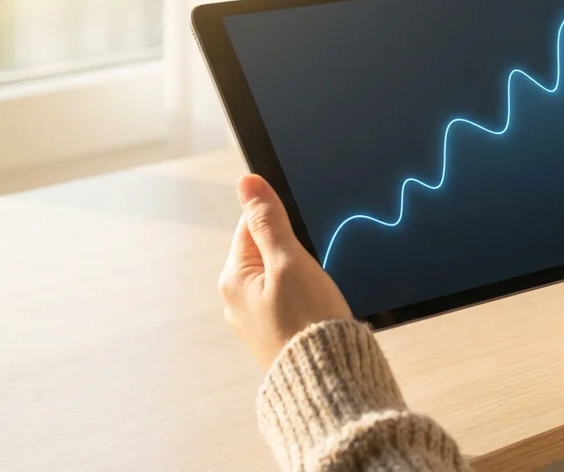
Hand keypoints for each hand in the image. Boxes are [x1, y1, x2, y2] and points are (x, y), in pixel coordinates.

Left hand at [219, 174, 351, 368]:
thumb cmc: (308, 324)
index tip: (306, 226)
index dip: (283, 219)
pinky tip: (322, 306)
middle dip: (296, 250)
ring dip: (304, 275)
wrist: (329, 381)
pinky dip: (308, 296)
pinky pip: (291, 300)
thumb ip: (268, 220)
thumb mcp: (290, 261)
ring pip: (283, 276)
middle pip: (268, 250)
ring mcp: (258, 319)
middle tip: (316, 264)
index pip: (251, 225)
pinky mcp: (278, 333)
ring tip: (320, 290)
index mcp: (234, 278)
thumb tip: (247, 182)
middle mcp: (239, 300)